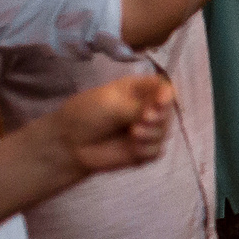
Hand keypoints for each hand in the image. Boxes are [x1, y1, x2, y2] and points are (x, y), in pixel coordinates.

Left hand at [52, 74, 174, 173]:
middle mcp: (145, 108)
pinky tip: (133, 148)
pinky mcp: (143, 151)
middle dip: (159, 117)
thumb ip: (140, 105)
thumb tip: (162, 108)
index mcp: (138, 90)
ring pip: (165, 132)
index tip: (159, 102)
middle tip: (143, 120)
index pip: (164, 88)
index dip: (167, 95)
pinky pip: (158, 150)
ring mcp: (145, 130)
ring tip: (133, 134)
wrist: (69, 144)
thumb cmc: (86, 115)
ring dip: (151, 134)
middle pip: (169, 111)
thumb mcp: (112, 103)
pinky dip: (147, 149)